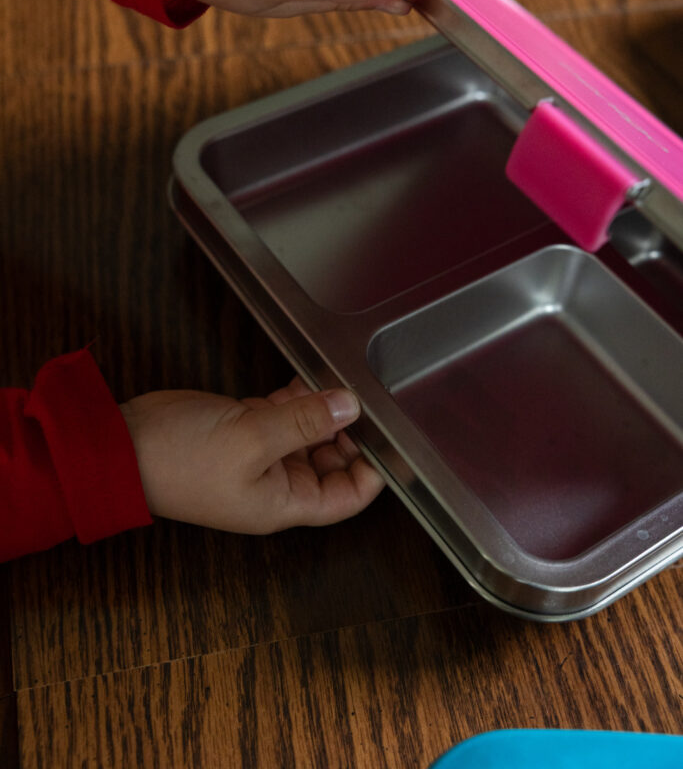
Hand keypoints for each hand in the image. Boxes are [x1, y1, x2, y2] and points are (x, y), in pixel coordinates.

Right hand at [121, 376, 383, 532]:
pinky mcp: (243, 428)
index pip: (347, 496)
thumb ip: (303, 422)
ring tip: (338, 381)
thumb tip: (350, 405)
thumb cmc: (179, 461)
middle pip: (332, 462)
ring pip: (308, 434)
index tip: (387, 434)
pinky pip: (283, 415)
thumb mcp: (251, 438)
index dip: (372, 470)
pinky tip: (308, 377)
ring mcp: (259, 455)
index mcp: (285, 502)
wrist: (121, 446)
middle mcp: (277, 483)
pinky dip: (298, 398)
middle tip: (361, 397)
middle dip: (349, 432)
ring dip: (323, 410)